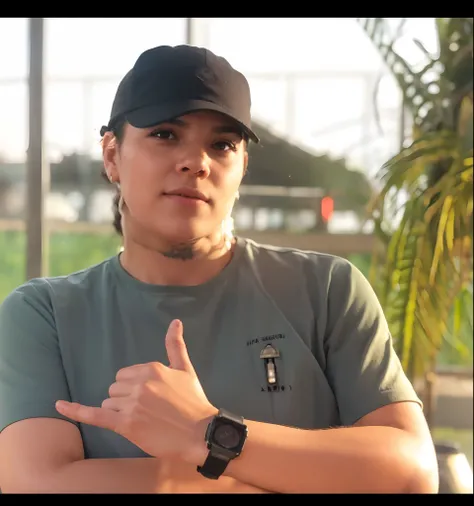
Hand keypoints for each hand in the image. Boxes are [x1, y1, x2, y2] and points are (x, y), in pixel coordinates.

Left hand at [56, 319, 216, 462]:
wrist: (200, 432)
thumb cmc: (193, 400)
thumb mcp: (185, 369)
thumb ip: (175, 345)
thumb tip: (175, 321)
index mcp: (151, 368)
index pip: (126, 374)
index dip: (135, 386)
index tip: (151, 396)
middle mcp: (138, 384)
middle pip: (115, 388)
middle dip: (126, 397)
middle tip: (147, 409)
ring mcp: (130, 405)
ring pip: (109, 402)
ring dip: (119, 410)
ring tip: (141, 419)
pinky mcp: (125, 424)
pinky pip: (94, 415)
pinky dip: (75, 410)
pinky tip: (59, 405)